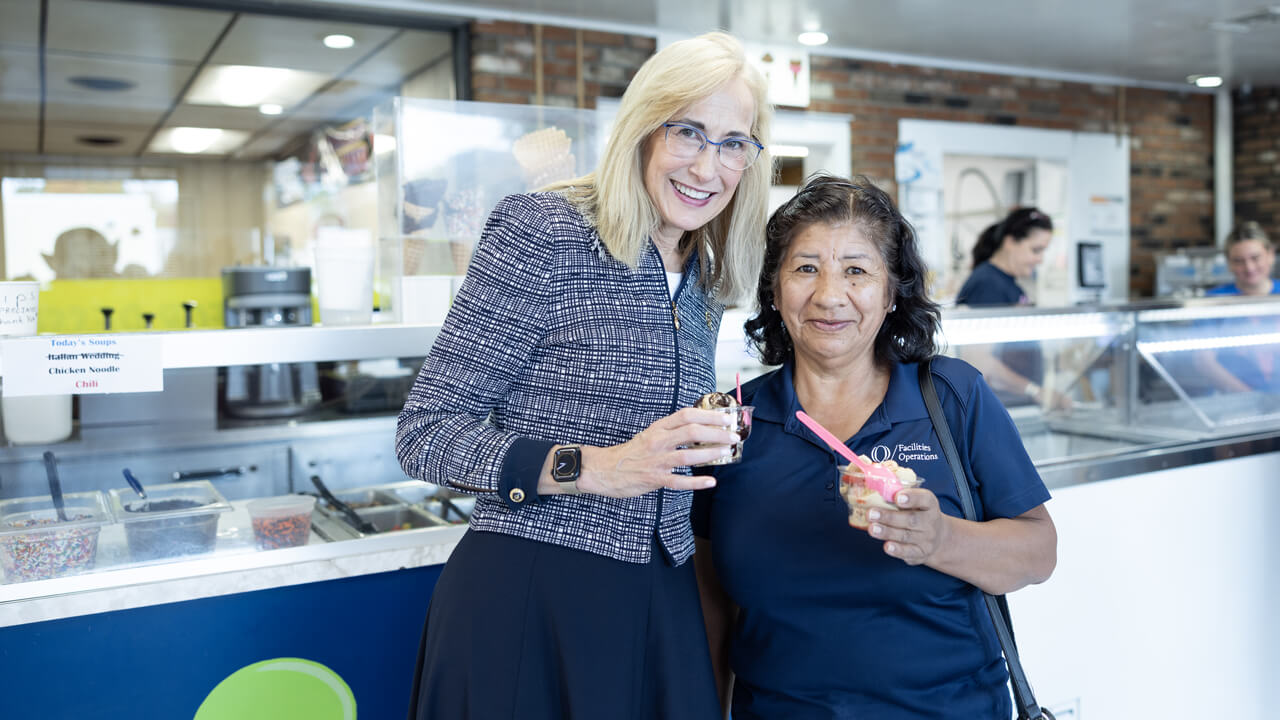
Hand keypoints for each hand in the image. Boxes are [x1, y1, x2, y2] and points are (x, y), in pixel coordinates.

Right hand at [575, 407, 740, 497]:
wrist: (603, 470)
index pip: (686, 415)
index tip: (726, 417)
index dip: (708, 415)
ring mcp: (656, 460)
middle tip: (733, 436)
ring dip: (711, 453)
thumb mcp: (649, 435)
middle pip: (691, 431)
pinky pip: (678, 481)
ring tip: (727, 452)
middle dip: (716, 432)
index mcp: (658, 428)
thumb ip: (671, 432)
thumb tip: (700, 430)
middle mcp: (658, 441)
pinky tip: (710, 482)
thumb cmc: (630, 454)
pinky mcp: (653, 478)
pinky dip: (696, 482)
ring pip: (688, 454)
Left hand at [862, 488, 952, 564]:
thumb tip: (873, 487)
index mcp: (930, 505)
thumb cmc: (919, 514)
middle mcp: (930, 522)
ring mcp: (927, 539)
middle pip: (911, 519)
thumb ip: (900, 495)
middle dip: (889, 516)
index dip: (912, 497)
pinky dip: (898, 550)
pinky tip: (887, 546)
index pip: (924, 499)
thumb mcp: (917, 502)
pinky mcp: (921, 553)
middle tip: (871, 513)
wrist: (939, 537)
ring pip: (906, 536)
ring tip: (872, 528)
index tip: (897, 497)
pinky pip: (909, 552)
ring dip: (887, 532)